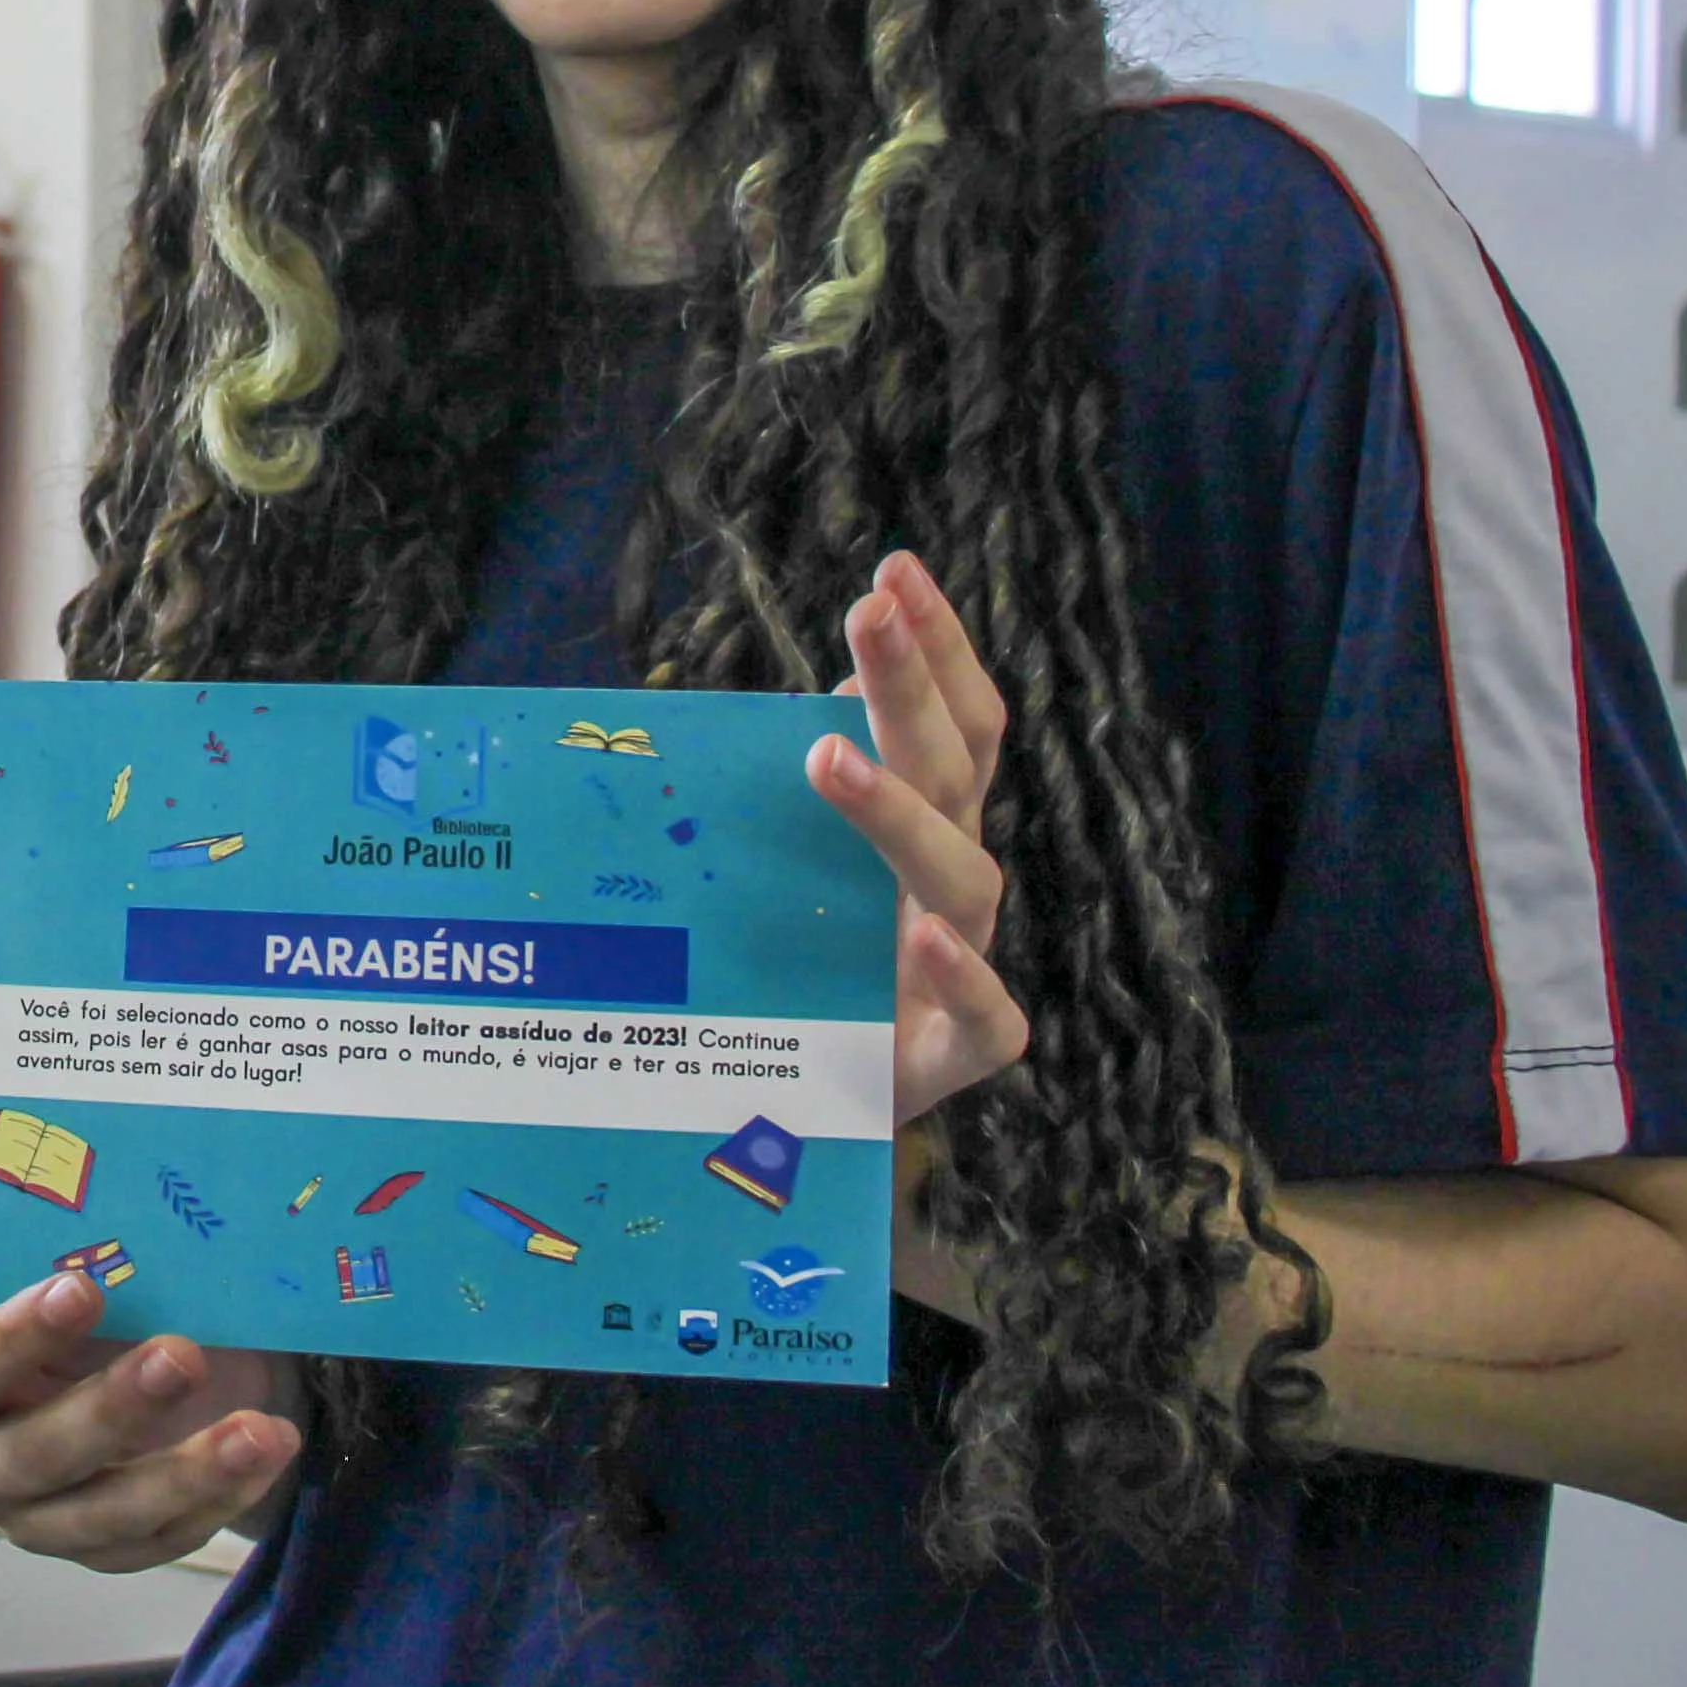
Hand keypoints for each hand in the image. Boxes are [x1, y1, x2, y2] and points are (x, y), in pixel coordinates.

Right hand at [0, 1252, 296, 1571]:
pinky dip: (217, 1500)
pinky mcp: (108, 1551)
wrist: (156, 1353)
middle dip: (110, 1408)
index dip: (11, 1336)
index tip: (81, 1286)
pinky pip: (158, 1542)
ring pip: (103, 1517)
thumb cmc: (78, 1305)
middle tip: (183, 1354)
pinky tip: (265, 1453)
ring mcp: (44, 1522)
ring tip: (257, 1430)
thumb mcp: (29, 1266)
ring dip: (185, 1473)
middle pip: (33, 1456)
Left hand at [815, 549, 1029, 1128]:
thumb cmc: (796, 976)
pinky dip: (960, 978)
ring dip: (898, 810)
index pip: (950, 722)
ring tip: (831, 757)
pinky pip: (987, 1017)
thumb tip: (698, 714)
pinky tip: (920, 941)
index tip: (894, 567)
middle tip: (868, 608)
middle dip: (913, 684)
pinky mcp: (961, 1057)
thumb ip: (768, 802)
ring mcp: (964, 965)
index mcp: (922, 828)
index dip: (935, 648)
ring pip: (963, 877)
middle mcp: (950, 885)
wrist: (811, 1119)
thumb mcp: (779, 873)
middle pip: (954, 770)